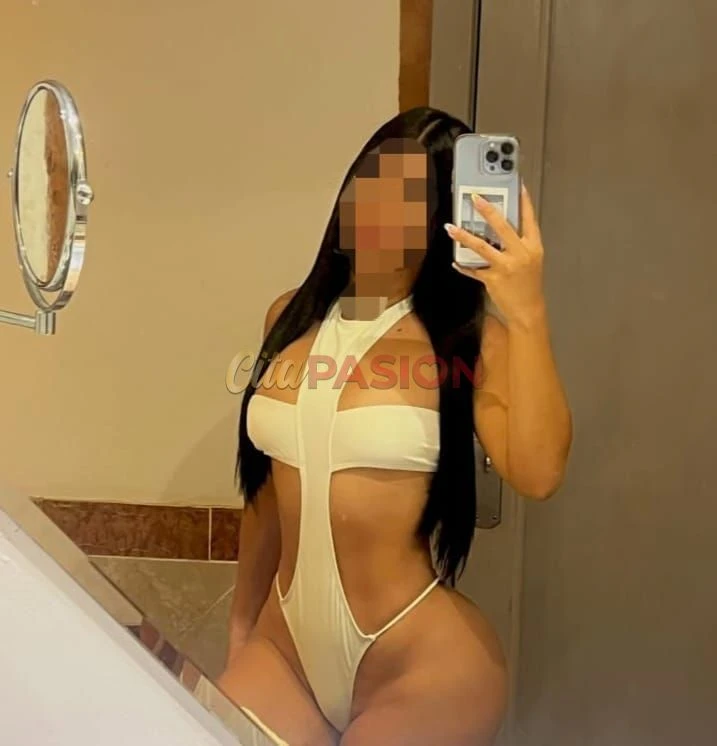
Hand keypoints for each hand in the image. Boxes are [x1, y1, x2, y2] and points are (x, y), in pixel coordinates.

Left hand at [445, 183, 545, 328]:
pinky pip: (473, 269)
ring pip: (481, 246)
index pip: (530, 219)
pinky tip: (456, 262)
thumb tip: (500, 229)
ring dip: (463, 236)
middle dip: (487, 210)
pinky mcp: (493, 279)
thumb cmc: (529, 284)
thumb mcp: (531, 260)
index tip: (517, 185)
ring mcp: (506, 266)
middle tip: (475, 198)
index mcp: (533, 247)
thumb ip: (519, 244)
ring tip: (450, 228)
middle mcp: (520, 254)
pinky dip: (463, 266)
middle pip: (502, 227)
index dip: (524, 202)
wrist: (528, 309)